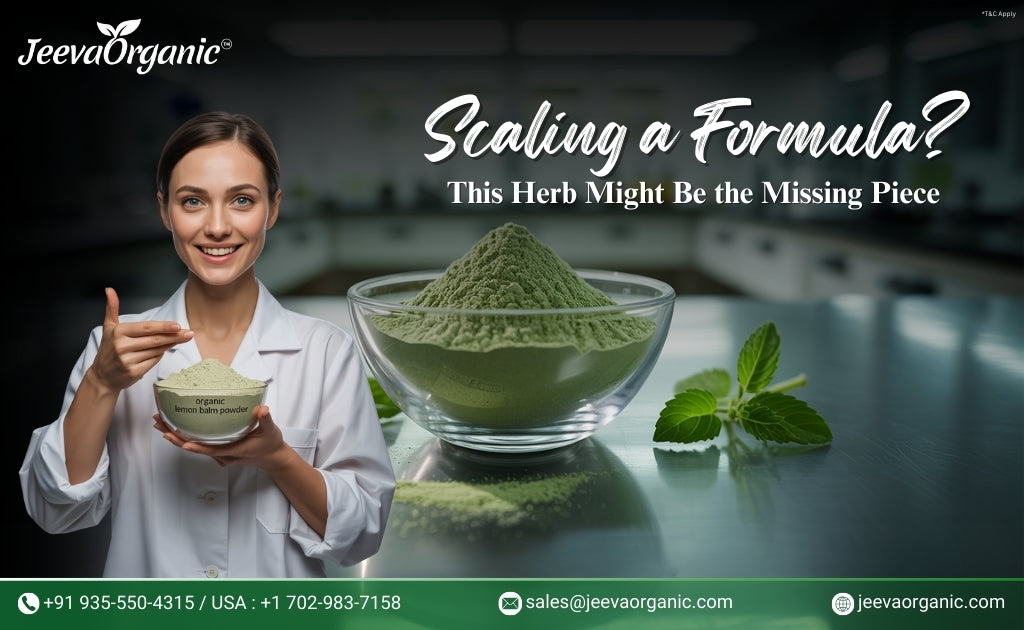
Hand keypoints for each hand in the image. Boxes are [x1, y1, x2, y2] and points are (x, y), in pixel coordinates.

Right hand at [90, 287, 192, 392]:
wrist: (103, 376)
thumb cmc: (109, 349)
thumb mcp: (108, 328)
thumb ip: (112, 309)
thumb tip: (109, 290)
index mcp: (118, 332)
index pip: (146, 328)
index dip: (163, 327)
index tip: (178, 326)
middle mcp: (122, 346)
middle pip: (154, 340)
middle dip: (174, 336)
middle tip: (188, 333)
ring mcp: (128, 360)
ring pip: (157, 350)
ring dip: (171, 344)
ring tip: (182, 338)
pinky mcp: (134, 372)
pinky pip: (154, 361)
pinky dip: (160, 355)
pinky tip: (164, 350)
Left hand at [155, 406, 287, 468]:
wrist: (273, 458)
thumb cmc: (271, 444)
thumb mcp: (271, 431)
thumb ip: (266, 419)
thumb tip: (262, 409)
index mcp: (235, 450)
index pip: (212, 450)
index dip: (196, 447)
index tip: (182, 442)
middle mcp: (224, 455)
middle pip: (195, 448)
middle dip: (176, 438)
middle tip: (160, 425)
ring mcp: (220, 455)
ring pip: (194, 447)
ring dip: (177, 437)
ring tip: (162, 424)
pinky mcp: (219, 452)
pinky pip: (199, 446)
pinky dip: (186, 438)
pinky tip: (177, 430)